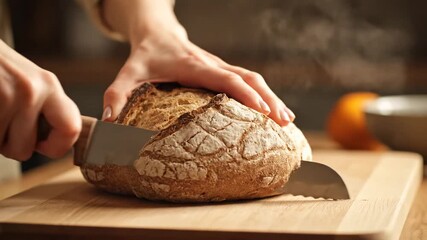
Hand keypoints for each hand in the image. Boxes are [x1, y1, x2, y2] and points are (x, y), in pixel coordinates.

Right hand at [0, 40, 80, 160]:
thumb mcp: (29, 81)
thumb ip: (46, 109)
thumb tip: (60, 143)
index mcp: (48, 86)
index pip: (71, 129)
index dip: (58, 146)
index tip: (43, 145)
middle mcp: (30, 91)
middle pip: (25, 150)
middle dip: (11, 145)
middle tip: (4, 123)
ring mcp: (5, 97)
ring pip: (1, 148)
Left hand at [101, 0, 294, 125]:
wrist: (157, 32)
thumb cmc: (146, 54)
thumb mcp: (129, 72)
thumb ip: (117, 93)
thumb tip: (110, 122)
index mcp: (194, 65)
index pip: (226, 78)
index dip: (245, 93)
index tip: (261, 110)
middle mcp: (213, 64)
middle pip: (249, 78)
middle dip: (268, 99)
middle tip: (284, 122)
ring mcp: (221, 66)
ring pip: (253, 78)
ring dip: (271, 97)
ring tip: (287, 120)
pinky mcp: (223, 70)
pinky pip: (249, 81)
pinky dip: (264, 95)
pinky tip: (273, 110)